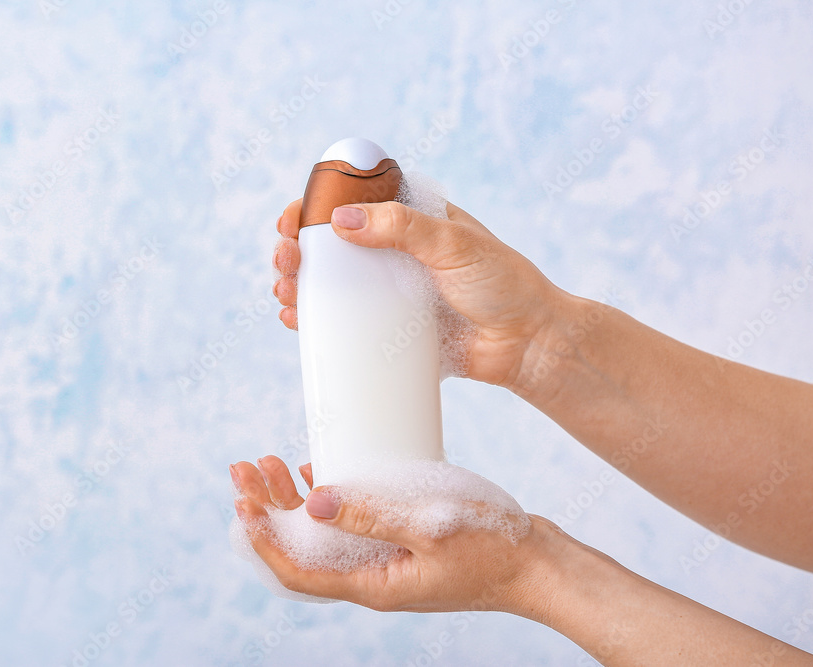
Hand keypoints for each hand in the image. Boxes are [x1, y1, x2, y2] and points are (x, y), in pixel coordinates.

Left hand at [230, 454, 551, 613]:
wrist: (542, 566)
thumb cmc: (496, 549)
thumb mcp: (433, 527)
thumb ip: (373, 515)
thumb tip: (314, 503)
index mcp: (372, 584)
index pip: (298, 570)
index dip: (264, 538)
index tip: (241, 501)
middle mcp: (372, 577)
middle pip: (302, 549)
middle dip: (268, 509)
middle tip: (244, 468)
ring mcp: (386, 562)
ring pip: (322, 536)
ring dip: (292, 502)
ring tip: (269, 464)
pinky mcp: (401, 544)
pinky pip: (350, 527)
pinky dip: (328, 501)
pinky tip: (318, 473)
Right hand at [272, 198, 566, 387]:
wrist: (528, 344)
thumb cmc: (502, 284)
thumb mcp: (453, 244)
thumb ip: (402, 227)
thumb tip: (341, 220)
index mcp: (409, 220)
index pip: (351, 203)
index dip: (313, 208)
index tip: (291, 220)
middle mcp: (393, 254)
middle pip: (328, 245)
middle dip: (295, 249)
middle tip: (285, 259)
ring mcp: (388, 293)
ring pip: (328, 284)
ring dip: (296, 284)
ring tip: (284, 291)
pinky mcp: (390, 331)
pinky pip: (344, 323)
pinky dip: (313, 320)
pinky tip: (294, 320)